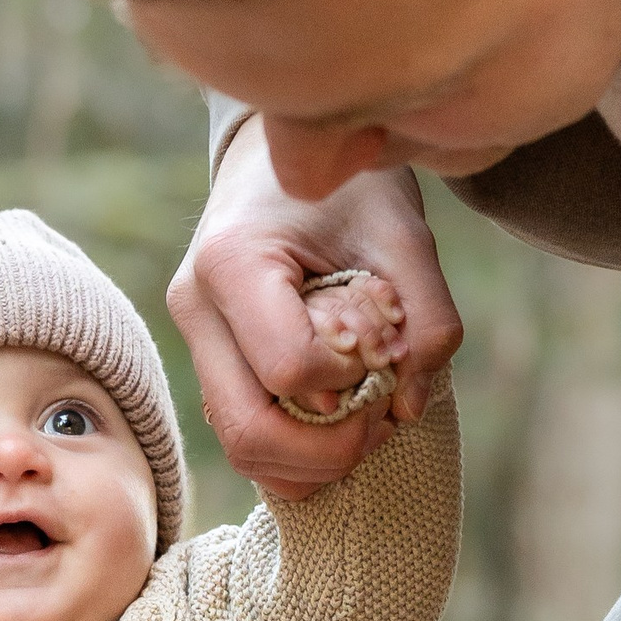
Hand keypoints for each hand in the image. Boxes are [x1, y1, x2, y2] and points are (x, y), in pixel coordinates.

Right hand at [168, 119, 461, 500]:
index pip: (290, 368)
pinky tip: (339, 426)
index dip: (351, 381)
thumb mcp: (403, 234)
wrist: (286, 157)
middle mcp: (196, 307)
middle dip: (329, 451)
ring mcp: (195, 340)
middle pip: (248, 431)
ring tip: (365, 424)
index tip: (383, 349)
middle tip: (382, 423)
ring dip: (312, 463)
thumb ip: (426, 317)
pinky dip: (295, 457)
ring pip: (240, 450)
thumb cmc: (347, 186)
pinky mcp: (208, 362)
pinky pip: (243, 440)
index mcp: (232, 261)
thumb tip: (409, 407)